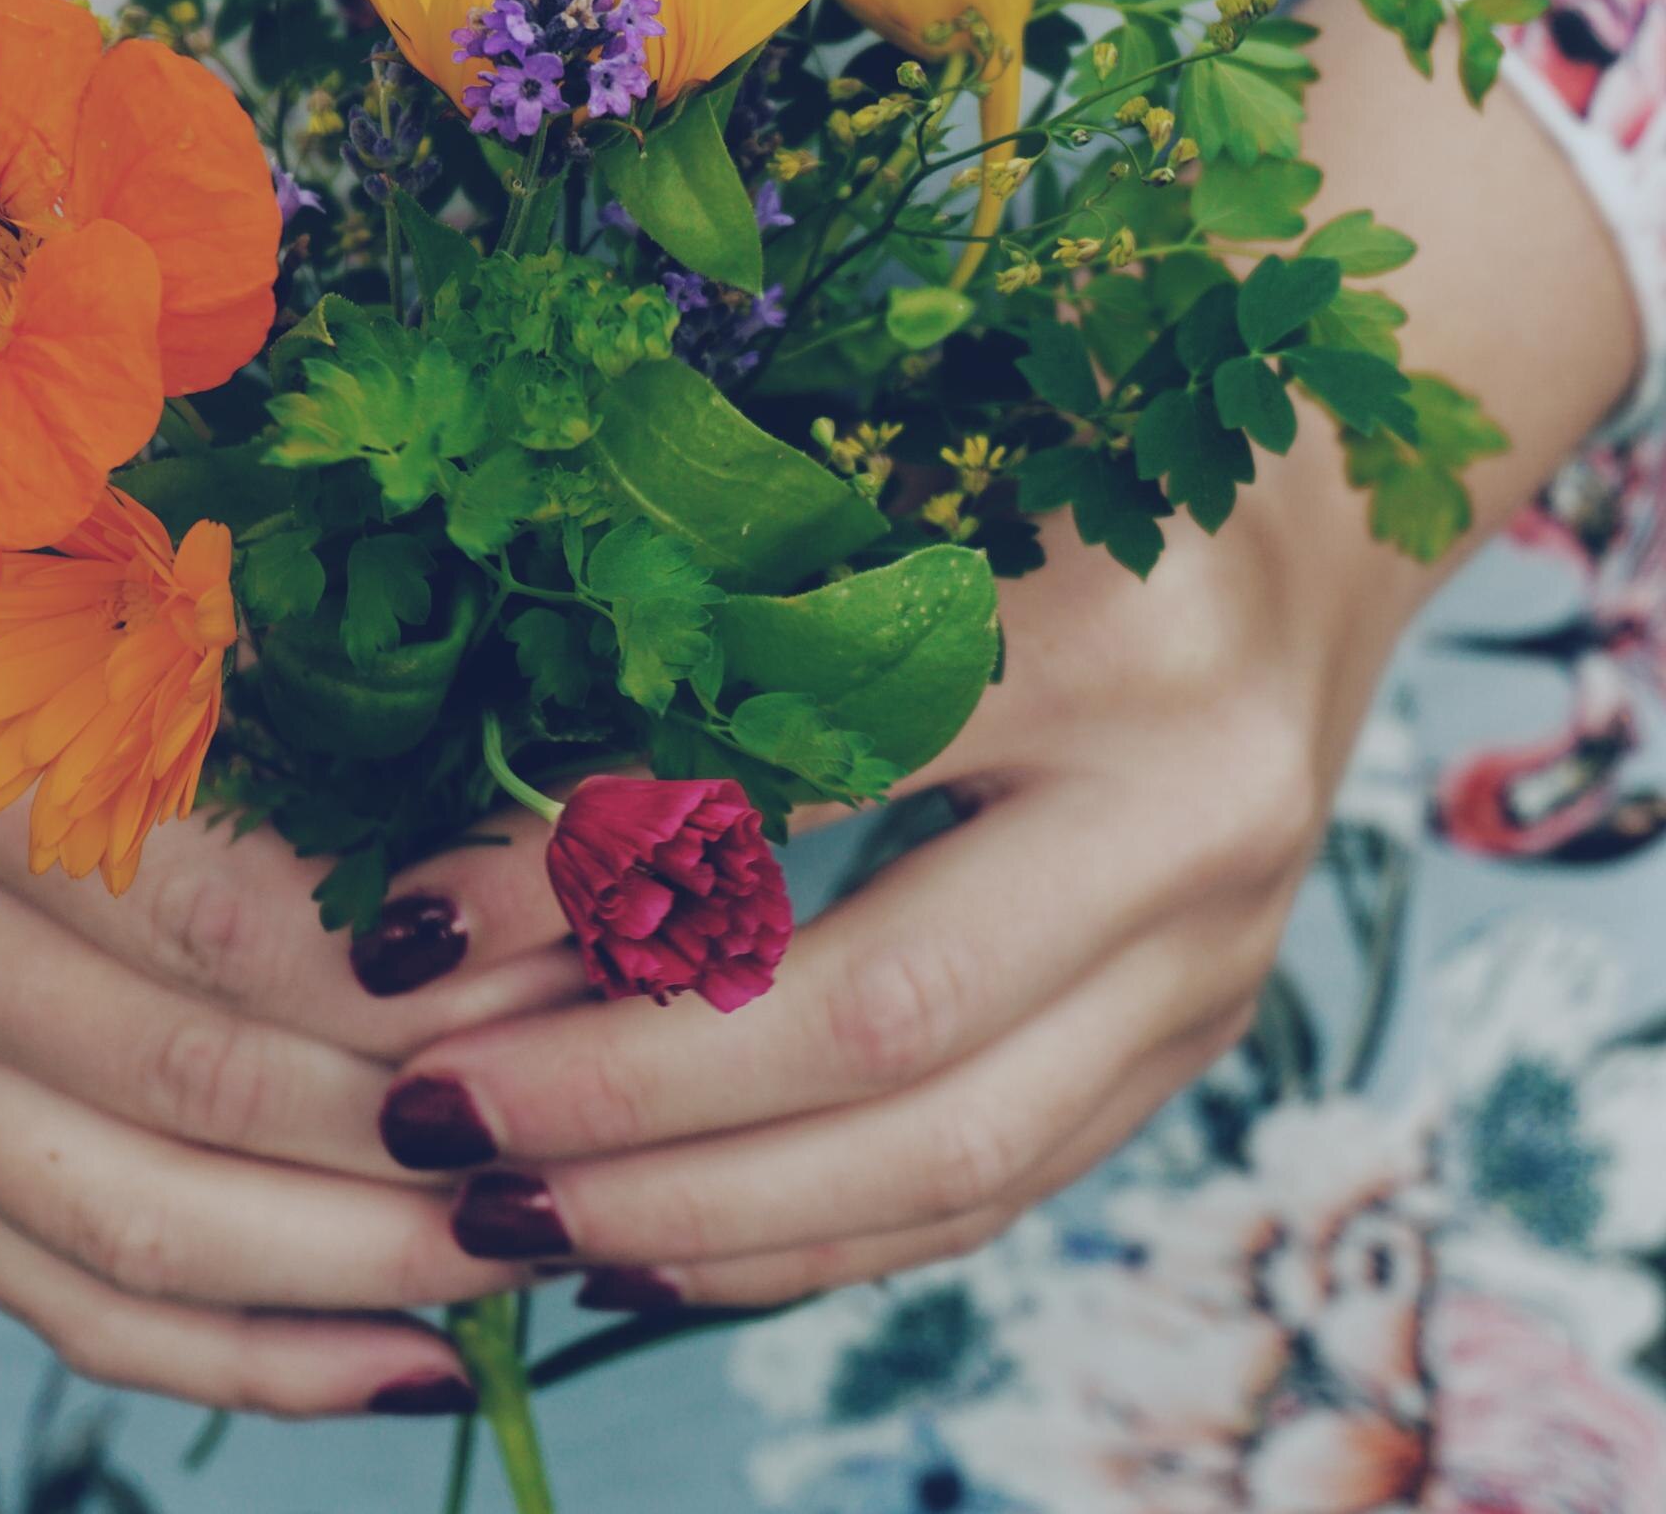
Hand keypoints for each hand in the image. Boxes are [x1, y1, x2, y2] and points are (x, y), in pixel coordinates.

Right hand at [0, 282, 584, 1416]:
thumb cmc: (59, 569)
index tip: (596, 1002)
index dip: (438, 981)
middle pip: (199, 1083)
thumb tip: (605, 842)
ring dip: (360, 1264)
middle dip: (426, 1133)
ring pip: (138, 1222)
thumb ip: (376, 714)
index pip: (241, 920)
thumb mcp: (210, 590)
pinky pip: (63, 1297)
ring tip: (528, 1255)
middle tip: (595, 1144)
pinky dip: (242, 1350)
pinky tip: (399, 1360)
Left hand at [369, 459, 1377, 1305]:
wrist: (1306, 513)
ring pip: (951, 1157)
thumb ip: (728, 632)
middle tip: (434, 1119)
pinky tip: (661, 1247)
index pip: (799, 783)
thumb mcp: (902, 490)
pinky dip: (814, 1236)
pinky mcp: (1200, 1033)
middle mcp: (1193, 816)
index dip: (585, 871)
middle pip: (885, 1021)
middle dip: (626, 1101)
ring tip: (512, 1216)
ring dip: (703, 1214)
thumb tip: (482, 812)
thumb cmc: (1071, 462)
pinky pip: (999, 1187)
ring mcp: (1217, 955)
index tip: (402, 926)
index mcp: (1110, 629)